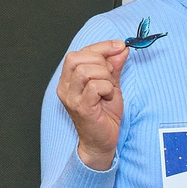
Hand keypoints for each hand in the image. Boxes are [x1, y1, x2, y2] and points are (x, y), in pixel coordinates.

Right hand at [57, 39, 128, 168]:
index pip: (79, 53)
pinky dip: (107, 89)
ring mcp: (71, 97)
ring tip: (109, 89)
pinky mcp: (81, 107)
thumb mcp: (111, 85)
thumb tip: (121, 48)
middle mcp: (65, 87)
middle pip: (77, 58)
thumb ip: (114, 66)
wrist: (103, 141)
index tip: (120, 46)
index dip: (101, 47)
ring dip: (104, 76)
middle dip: (101, 62)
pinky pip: (95, 87)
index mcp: (69, 79)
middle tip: (111, 77)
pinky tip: (108, 98)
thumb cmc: (105, 115)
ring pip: (85, 71)